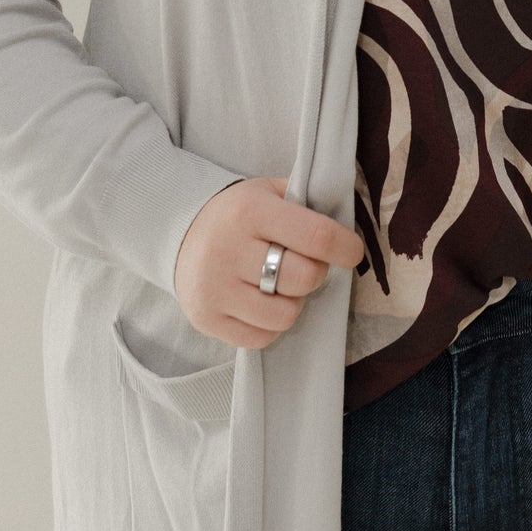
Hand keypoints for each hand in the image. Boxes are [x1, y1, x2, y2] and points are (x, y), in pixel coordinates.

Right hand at [173, 175, 366, 348]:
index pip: (316, 236)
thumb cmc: (238, 214)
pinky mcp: (206, 319)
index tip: (352, 251)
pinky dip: (270, 325)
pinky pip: (261, 338)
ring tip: (279, 286)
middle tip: (304, 265)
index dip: (345, 248)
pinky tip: (260, 303)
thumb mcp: (268, 192)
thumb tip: (345, 232)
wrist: (179, 232)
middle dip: (315, 273)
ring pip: (285, 315)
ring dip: (293, 303)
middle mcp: (228, 249)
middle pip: (304, 278)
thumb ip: (305, 204)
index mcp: (250, 210)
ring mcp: (214, 288)